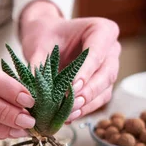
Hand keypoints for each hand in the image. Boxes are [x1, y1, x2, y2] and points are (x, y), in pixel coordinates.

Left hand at [19, 1, 120, 121]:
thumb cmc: (46, 36)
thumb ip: (39, 64)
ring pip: (106, 89)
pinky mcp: (104, 85)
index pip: (98, 51)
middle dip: (89, 91)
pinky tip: (70, 115)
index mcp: (101, 29)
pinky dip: (86, 109)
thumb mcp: (39, 44)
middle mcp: (111, 49)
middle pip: (107, 73)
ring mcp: (110, 68)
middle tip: (72, 103)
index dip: (87, 70)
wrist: (47, 39)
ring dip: (88, 104)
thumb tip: (34, 91)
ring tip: (69, 113)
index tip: (73, 86)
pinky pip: (99, 99)